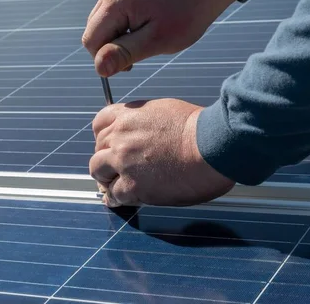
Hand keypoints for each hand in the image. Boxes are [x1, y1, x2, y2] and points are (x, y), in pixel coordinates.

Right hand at [82, 0, 239, 76]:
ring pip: (102, 26)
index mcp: (115, 2)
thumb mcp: (157, 41)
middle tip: (142, 52)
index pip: (91, 41)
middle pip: (94, 33)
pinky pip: (112, 16)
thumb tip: (99, 68)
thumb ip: (124, 54)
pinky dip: (124, 29)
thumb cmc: (186, 14)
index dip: (106, 58)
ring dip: (119, 39)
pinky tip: (145, 29)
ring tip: (146, 40)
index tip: (132, 64)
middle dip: (112, 49)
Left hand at [90, 98, 234, 206]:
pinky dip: (115, 198)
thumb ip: (145, 119)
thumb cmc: (200, 129)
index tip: (108, 143)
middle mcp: (121, 136)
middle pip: (98, 147)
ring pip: (97, 170)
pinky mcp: (133, 185)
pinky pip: (113, 194)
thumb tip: (143, 130)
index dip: (103, 135)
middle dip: (106, 156)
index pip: (100, 123)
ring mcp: (124, 161)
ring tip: (113, 183)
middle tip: (114, 166)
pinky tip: (118, 200)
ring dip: (105, 177)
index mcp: (129, 115)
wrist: (212, 146)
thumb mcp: (165, 110)